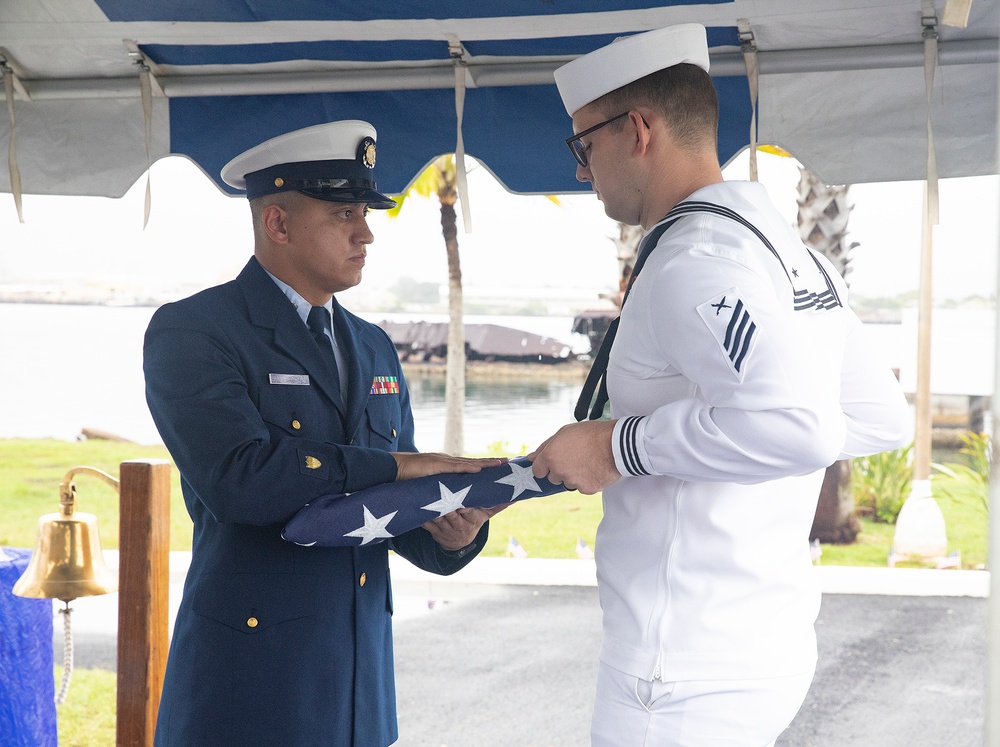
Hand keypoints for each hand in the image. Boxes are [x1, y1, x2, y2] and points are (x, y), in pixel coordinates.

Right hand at [391, 452, 505, 480]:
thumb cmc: (407, 479)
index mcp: (446, 467)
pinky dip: (468, 469)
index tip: (497, 465)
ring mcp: (443, 462)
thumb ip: (437, 491)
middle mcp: (447, 462)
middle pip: (473, 462)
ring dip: (485, 464)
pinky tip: (480, 470)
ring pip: (468, 464)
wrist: (392, 470)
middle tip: (507, 461)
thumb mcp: (427, 487)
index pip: (468, 466)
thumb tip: (445, 502)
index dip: (483, 466)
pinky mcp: (436, 466)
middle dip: (490, 462)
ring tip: (500, 463)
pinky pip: (455, 468)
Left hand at [421, 505, 506, 550]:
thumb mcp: (486, 514)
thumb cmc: (474, 521)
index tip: (462, 503)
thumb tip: (516, 496)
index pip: (468, 512)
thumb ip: (499, 504)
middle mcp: (458, 526)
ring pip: (438, 518)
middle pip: (452, 515)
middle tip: (443, 499)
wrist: (458, 542)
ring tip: (428, 500)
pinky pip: (426, 523)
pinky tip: (417, 508)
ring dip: (433, 511)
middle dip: (448, 508)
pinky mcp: (432, 530)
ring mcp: (444, 529)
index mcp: (471, 520)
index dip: (465, 508)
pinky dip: (422, 516)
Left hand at [528, 420, 619, 494]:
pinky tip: (594, 468)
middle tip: (575, 458)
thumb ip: (544, 446)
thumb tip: (530, 458)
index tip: (554, 462)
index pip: (537, 471)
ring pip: (568, 483)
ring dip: (574, 476)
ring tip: (587, 461)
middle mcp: (558, 471)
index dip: (545, 466)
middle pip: (552, 478)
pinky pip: (582, 487)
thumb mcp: (564, 432)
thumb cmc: (590, 434)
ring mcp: (572, 481)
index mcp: (550, 456)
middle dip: (560, 471)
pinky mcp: (586, 489)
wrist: (615, 443)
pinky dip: (587, 481)